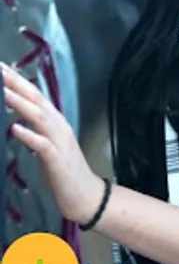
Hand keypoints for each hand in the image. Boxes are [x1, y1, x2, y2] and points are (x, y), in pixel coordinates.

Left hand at [1, 62, 104, 225]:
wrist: (85, 195)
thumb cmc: (64, 171)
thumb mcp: (47, 145)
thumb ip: (36, 130)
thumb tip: (17, 119)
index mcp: (55, 121)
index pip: (35, 95)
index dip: (18, 80)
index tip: (1, 68)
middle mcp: (58, 125)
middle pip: (36, 99)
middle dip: (16, 83)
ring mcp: (59, 141)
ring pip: (39, 117)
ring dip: (20, 103)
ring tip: (3, 91)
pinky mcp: (58, 160)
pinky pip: (42, 145)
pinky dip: (29, 135)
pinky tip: (15, 129)